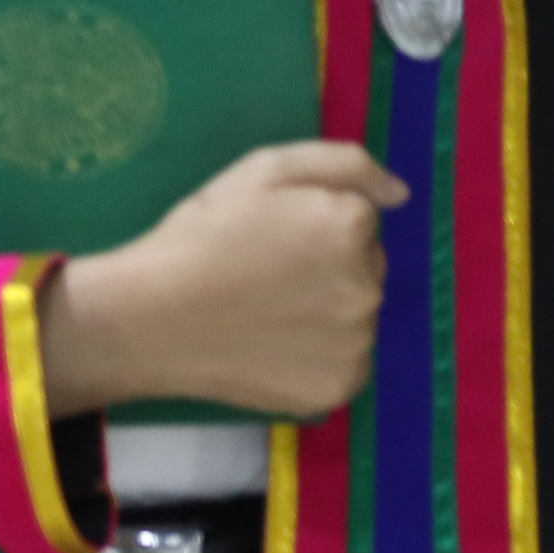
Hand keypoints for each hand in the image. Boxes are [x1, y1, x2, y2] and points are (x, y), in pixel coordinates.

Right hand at [39, 142, 409, 419]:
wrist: (152, 319)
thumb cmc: (204, 235)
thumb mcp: (264, 169)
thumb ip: (345, 164)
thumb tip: (401, 194)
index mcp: (351, 226)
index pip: (360, 219)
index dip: (314, 224)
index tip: (272, 237)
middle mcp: (367, 287)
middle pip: (364, 267)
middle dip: (328, 266)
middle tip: (266, 274)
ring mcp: (356, 345)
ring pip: (355, 316)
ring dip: (327, 312)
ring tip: (266, 313)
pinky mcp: (339, 389)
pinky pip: (346, 362)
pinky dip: (319, 356)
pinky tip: (275, 348)